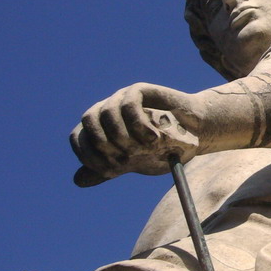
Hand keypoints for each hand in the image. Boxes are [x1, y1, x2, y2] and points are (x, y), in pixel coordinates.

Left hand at [70, 83, 200, 186]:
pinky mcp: (139, 90)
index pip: (78, 137)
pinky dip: (139, 125)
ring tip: (145, 148)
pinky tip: (154, 138)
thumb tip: (77, 180)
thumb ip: (108, 169)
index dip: (88, 155)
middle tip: (125, 159)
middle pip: (89, 120)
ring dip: (123, 135)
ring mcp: (122, 97)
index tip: (108, 170)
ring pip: (107, 112)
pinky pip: (129, 105)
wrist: (193, 134)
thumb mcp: (133, 163)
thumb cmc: (162, 149)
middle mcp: (107, 109)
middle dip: (104, 143)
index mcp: (100, 127)